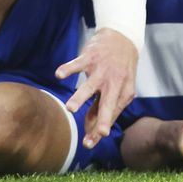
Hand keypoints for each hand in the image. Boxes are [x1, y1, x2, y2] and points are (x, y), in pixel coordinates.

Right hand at [55, 28, 137, 148]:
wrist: (122, 37)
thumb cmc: (119, 70)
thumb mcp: (118, 89)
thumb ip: (103, 108)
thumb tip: (90, 129)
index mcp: (122, 93)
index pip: (110, 116)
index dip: (99, 130)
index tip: (88, 144)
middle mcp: (113, 83)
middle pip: (108, 104)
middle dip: (103, 119)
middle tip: (101, 134)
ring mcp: (101, 70)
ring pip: (89, 86)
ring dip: (80, 97)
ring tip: (70, 109)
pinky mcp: (90, 57)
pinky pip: (77, 64)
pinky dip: (68, 69)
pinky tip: (59, 75)